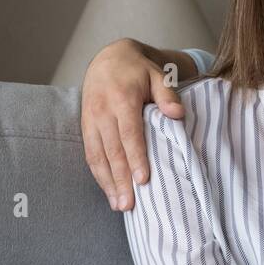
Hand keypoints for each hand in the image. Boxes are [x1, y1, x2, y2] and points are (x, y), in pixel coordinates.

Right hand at [80, 38, 187, 210]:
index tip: (143, 179)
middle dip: (120, 179)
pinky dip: (99, 175)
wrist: (108, 58)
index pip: (129, 133)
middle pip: (112, 150)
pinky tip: (109, 192)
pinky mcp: (85, 127)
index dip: (135, 157)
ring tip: (119, 206)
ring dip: (108, 183)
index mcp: (122, 99)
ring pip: (97, 156)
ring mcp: (91, 120)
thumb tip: (178, 114)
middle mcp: (102, 111)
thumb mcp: (157, 74)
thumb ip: (168, 94)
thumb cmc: (139, 70)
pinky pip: (90, 154)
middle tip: (129, 205)